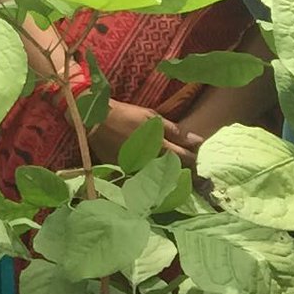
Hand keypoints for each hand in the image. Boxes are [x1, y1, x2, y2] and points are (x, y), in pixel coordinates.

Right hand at [88, 100, 202, 167]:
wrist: (96, 121)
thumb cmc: (125, 115)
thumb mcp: (151, 117)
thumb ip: (174, 130)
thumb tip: (197, 140)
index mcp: (159, 146)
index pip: (184, 157)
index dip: (193, 158)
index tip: (196, 157)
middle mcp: (150, 161)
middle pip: (173, 171)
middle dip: (182, 169)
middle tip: (186, 167)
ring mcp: (137, 169)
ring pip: (158, 177)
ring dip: (165, 174)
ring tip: (167, 169)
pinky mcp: (125, 173)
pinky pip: (141, 178)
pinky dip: (148, 176)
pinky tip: (149, 171)